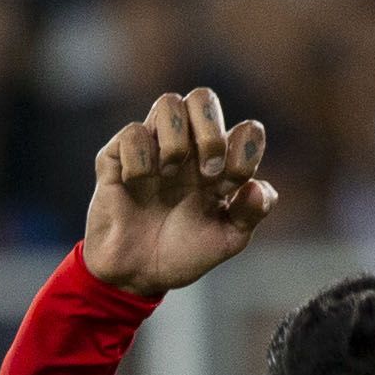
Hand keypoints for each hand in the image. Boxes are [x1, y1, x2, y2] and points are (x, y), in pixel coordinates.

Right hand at [78, 88, 276, 295]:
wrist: (135, 277)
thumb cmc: (182, 254)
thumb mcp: (226, 241)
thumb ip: (250, 214)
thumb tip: (258, 186)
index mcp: (220, 163)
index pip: (245, 131)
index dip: (246, 150)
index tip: (231, 186)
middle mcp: (188, 148)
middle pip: (203, 98)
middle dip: (211, 132)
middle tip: (207, 172)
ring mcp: (152, 149)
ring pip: (168, 103)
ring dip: (176, 139)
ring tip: (169, 173)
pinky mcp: (116, 157)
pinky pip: (132, 133)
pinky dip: (139, 159)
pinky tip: (137, 184)